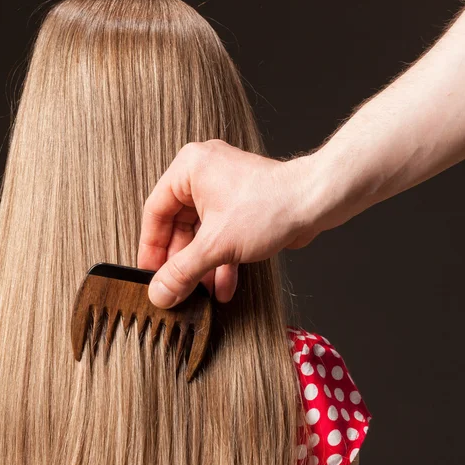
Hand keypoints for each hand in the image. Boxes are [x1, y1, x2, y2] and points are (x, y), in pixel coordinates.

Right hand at [137, 139, 319, 307]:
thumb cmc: (269, 207)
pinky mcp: (241, 206)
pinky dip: (221, 260)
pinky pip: (221, 235)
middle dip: (182, 263)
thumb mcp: (216, 245)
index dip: (150, 248)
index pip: (155, 212)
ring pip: (201, 234)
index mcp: (188, 169)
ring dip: (202, 266)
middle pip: (179, 227)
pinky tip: (223, 287)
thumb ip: (182, 271)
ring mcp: (223, 190)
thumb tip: (158, 293)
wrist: (317, 202)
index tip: (148, 274)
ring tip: (200, 294)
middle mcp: (203, 175)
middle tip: (175, 289)